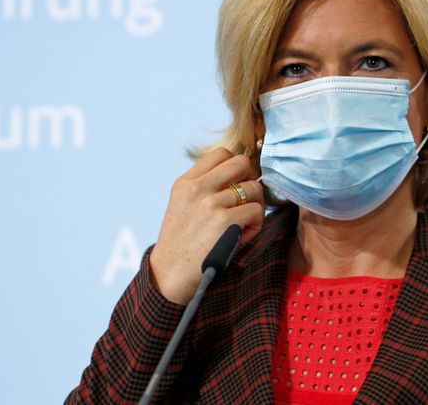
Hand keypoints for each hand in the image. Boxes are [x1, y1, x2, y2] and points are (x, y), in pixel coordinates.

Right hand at [149, 148, 264, 304]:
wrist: (170, 275)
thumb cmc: (183, 243)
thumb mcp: (183, 205)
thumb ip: (205, 187)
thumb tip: (243, 172)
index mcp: (186, 182)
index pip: (221, 153)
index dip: (237, 166)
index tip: (238, 183)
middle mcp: (198, 188)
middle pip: (242, 162)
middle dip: (251, 178)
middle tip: (248, 198)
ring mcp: (211, 204)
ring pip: (254, 188)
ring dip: (256, 205)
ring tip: (245, 222)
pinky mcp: (226, 221)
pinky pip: (257, 210)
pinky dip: (256, 224)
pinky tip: (244, 235)